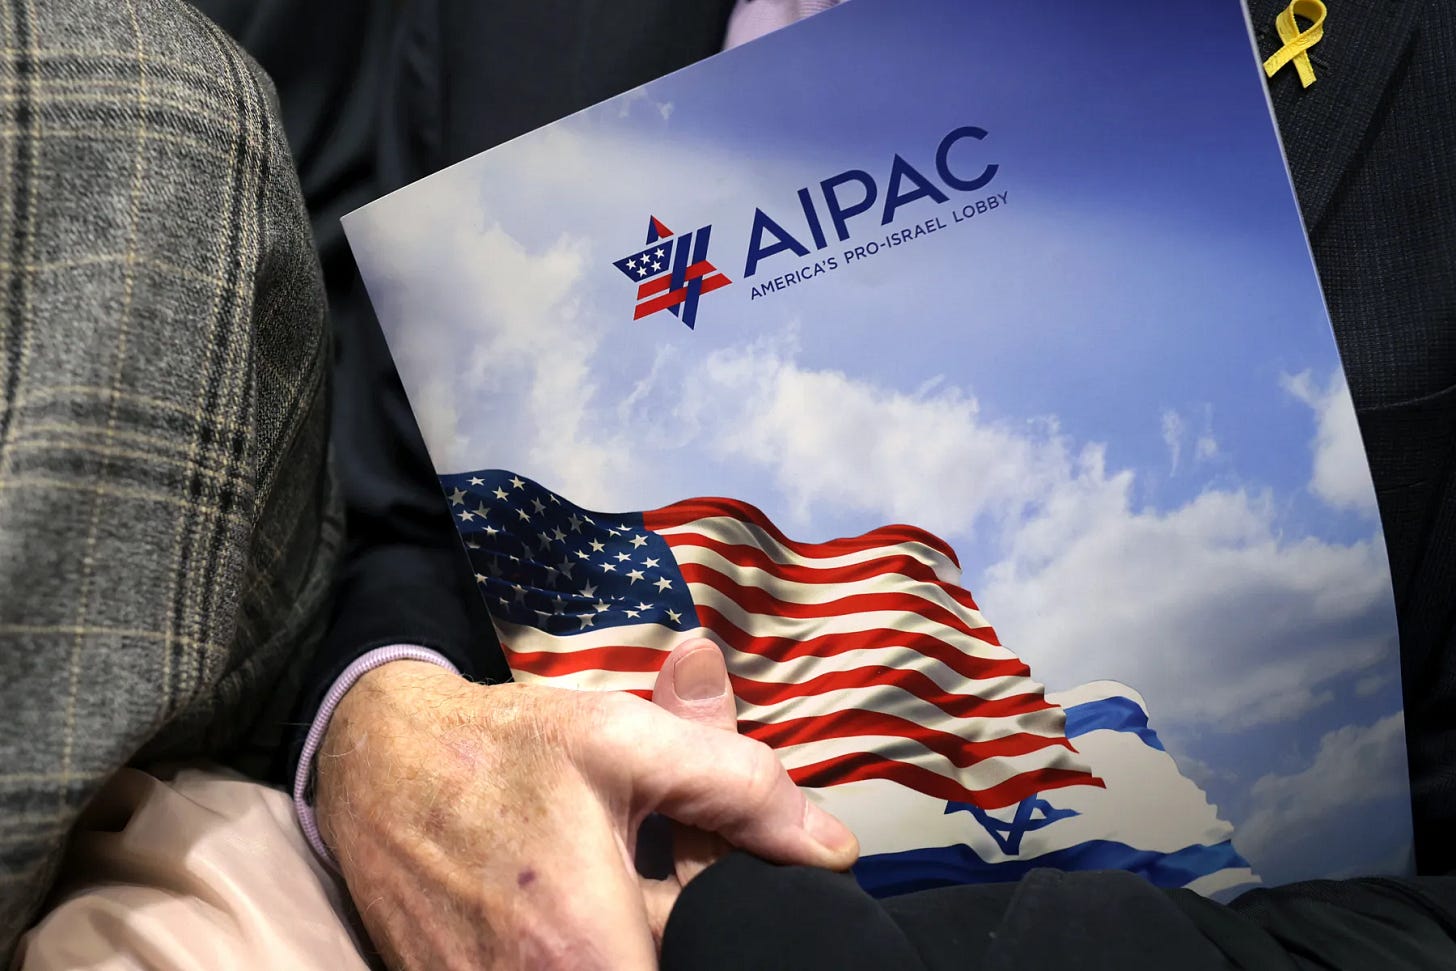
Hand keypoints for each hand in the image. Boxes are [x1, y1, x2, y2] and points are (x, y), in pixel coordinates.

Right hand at [314, 641, 857, 969]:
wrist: (374, 761)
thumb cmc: (499, 748)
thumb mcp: (623, 740)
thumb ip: (738, 788)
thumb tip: (832, 847)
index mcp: (586, 955)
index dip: (733, 948)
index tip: (729, 903)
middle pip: (669, 967)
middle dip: (693, 924)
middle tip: (678, 855)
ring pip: (623, 967)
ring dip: (647, 930)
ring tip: (624, 861)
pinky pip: (572, 970)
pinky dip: (602, 937)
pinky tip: (597, 882)